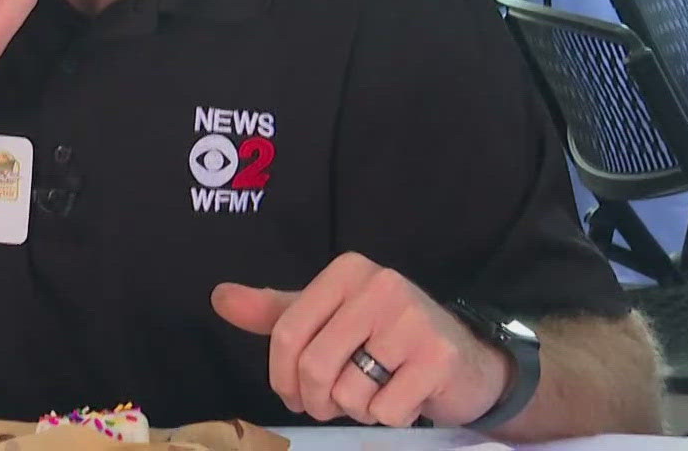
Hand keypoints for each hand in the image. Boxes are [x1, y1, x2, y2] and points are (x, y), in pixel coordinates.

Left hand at [213, 253, 509, 427]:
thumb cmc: (386, 340)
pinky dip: (389, 417)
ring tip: (376, 391)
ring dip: (356, 409)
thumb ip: (276, 312)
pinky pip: (386, 410)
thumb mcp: (328, 318)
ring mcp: (413, 319)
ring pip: (349, 393)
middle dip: (317, 400)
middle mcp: (380, 284)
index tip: (292, 393)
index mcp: (348, 271)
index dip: (282, 376)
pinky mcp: (438, 357)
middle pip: (314, 365)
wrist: (466, 362)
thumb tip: (221, 298)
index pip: (287, 331)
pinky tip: (405, 397)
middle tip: (334, 402)